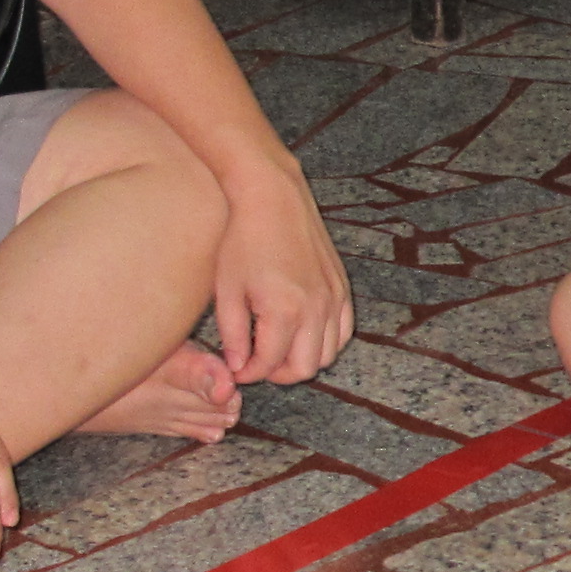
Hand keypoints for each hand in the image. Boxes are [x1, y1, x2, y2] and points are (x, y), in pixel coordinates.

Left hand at [210, 164, 352, 386]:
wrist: (273, 198)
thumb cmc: (243, 239)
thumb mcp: (227, 290)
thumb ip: (233, 335)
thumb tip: (238, 366)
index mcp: (283, 311)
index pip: (268, 364)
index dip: (248, 373)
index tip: (237, 368)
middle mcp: (315, 308)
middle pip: (304, 368)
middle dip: (278, 373)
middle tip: (257, 362)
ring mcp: (333, 298)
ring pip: (329, 354)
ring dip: (303, 359)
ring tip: (279, 347)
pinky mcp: (341, 287)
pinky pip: (343, 331)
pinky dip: (326, 341)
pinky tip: (303, 331)